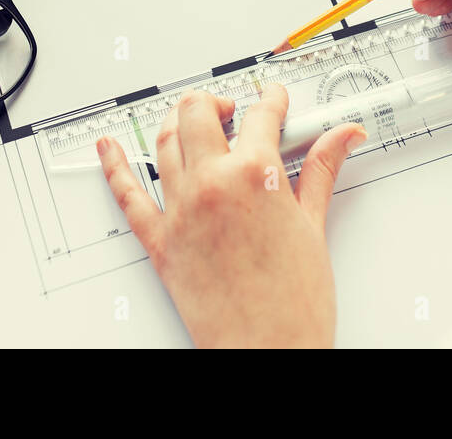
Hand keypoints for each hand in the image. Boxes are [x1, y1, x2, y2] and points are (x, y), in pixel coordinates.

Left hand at [98, 85, 364, 347]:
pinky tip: (109, 148)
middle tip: (233, 109)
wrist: (267, 353)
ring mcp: (181, 210)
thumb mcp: (314, 226)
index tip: (274, 98)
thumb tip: (342, 137)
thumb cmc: (294, 302)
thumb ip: (321, 171)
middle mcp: (211, 183)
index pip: (260, 116)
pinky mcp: (160, 241)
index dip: (271, 100)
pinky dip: (114, 166)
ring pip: (164, 142)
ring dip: (176, 121)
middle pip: (198, 113)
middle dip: (217, 102)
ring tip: (191, 119)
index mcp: (253, 175)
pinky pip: (127, 195)